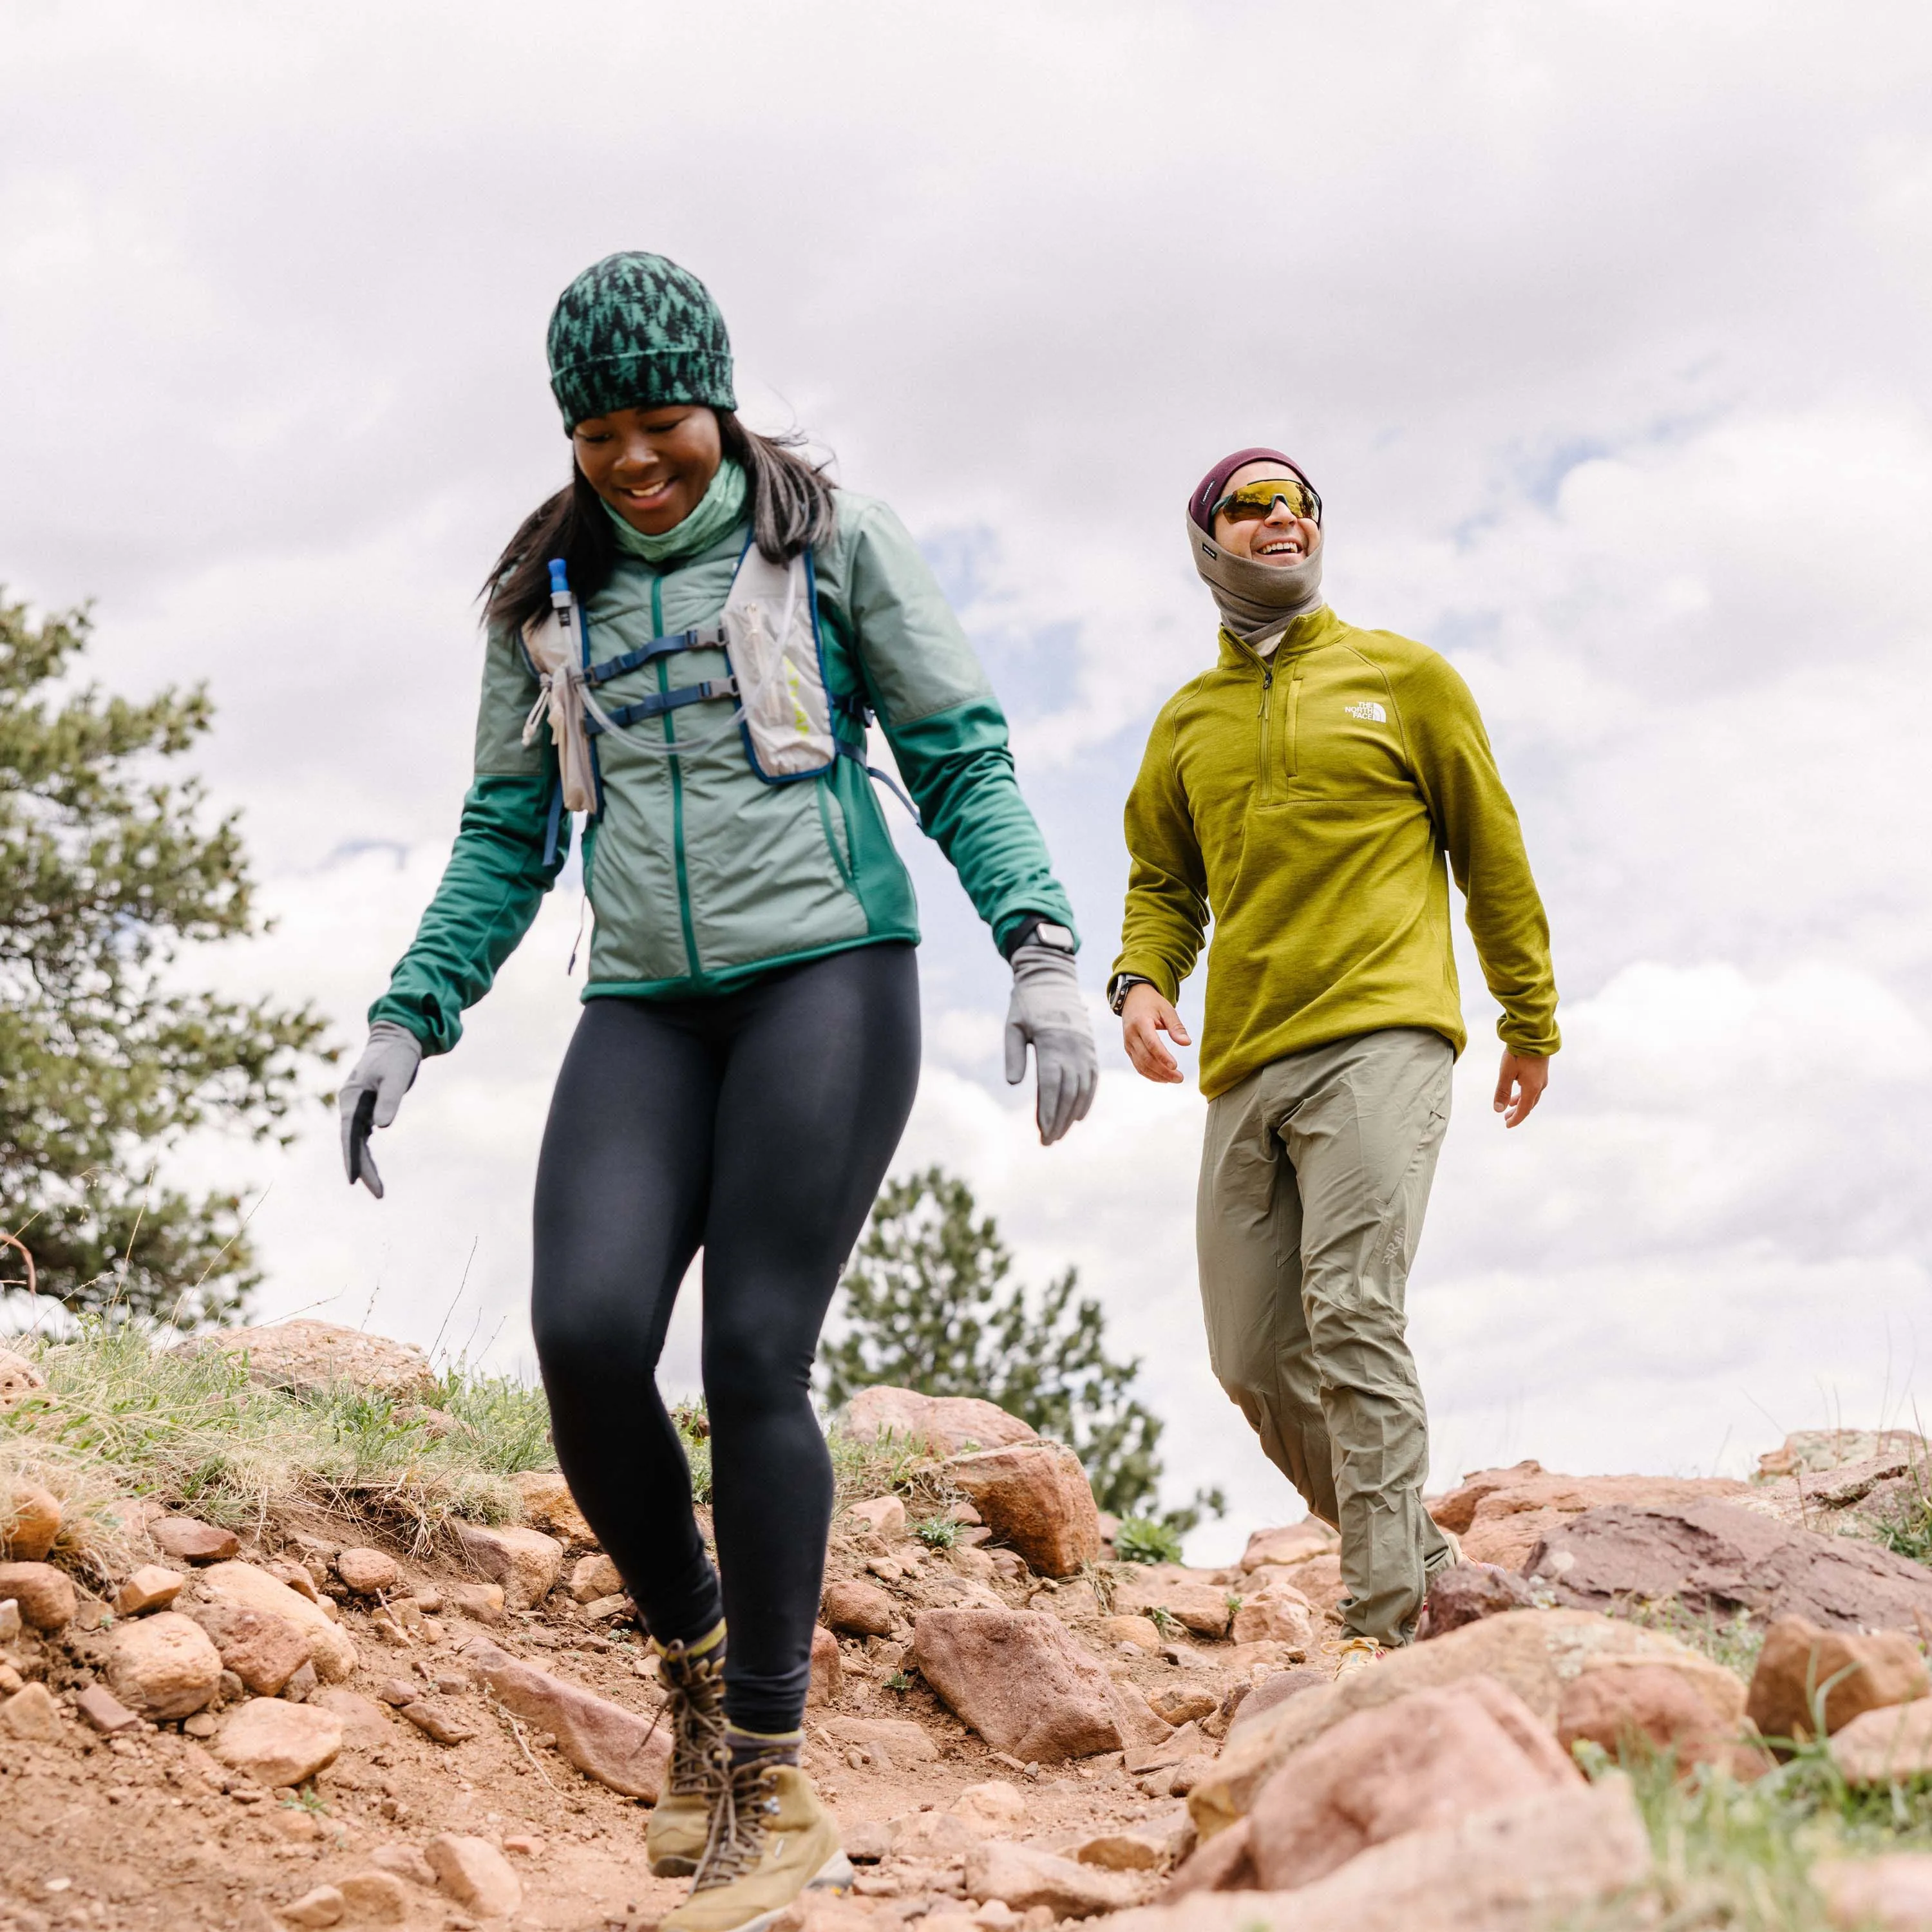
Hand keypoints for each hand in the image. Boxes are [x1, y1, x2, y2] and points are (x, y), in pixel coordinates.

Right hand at [338, 1022, 422, 1196]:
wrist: (398, 1038)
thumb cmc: (397, 1055)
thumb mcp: (397, 1077)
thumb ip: (390, 1100)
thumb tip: (381, 1127)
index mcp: (352, 1097)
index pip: (349, 1134)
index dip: (351, 1158)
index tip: (354, 1181)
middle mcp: (349, 1104)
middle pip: (352, 1142)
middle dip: (363, 1169)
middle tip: (378, 1194)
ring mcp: (355, 1106)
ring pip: (356, 1141)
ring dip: (364, 1164)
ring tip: (377, 1189)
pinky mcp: (365, 1106)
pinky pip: (362, 1135)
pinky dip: (365, 1152)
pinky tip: (370, 1169)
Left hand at [1004, 943, 1097, 1144]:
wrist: (1052, 979)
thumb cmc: (1026, 1004)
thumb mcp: (1013, 1026)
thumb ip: (1014, 1055)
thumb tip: (1015, 1084)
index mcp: (1051, 1043)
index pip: (1051, 1086)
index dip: (1048, 1112)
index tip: (1042, 1133)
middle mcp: (1072, 1048)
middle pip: (1068, 1093)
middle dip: (1058, 1120)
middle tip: (1048, 1142)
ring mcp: (1084, 1049)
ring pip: (1082, 1089)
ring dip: (1071, 1115)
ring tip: (1059, 1134)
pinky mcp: (1090, 1049)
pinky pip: (1092, 1079)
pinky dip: (1086, 1099)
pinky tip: (1078, 1116)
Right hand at [1121, 982, 1190, 1083]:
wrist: (1132, 999)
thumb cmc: (1152, 1004)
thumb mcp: (1167, 1009)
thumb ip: (1176, 1027)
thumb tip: (1187, 1043)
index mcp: (1141, 1022)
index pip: (1151, 1043)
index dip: (1163, 1056)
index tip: (1175, 1066)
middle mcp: (1131, 1035)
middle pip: (1146, 1058)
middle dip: (1163, 1071)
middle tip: (1180, 1078)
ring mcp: (1128, 1043)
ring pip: (1141, 1065)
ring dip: (1157, 1075)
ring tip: (1174, 1079)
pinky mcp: (1129, 1049)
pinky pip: (1138, 1065)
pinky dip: (1150, 1074)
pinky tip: (1163, 1078)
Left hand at [1494, 1049, 1547, 1128]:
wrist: (1533, 1035)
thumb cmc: (1519, 1053)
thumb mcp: (1506, 1073)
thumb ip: (1502, 1092)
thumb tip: (1498, 1110)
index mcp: (1532, 1088)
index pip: (1524, 1110)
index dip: (1516, 1119)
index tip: (1507, 1125)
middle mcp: (1540, 1085)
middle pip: (1529, 1105)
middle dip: (1517, 1112)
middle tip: (1506, 1118)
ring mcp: (1542, 1078)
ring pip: (1532, 1096)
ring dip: (1521, 1102)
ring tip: (1510, 1105)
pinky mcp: (1541, 1070)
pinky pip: (1533, 1087)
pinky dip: (1525, 1093)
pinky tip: (1518, 1088)